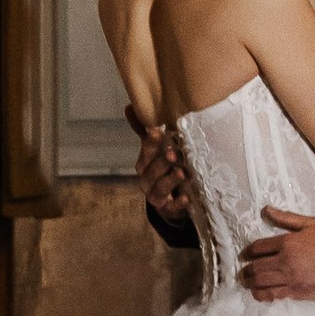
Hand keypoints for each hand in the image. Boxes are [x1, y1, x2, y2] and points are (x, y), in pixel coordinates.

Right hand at [130, 108, 190, 222]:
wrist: (169, 201)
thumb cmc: (163, 169)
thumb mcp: (155, 149)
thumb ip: (145, 130)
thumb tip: (129, 105)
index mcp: (144, 161)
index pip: (146, 149)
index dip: (151, 141)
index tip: (158, 130)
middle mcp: (146, 178)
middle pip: (152, 169)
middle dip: (162, 160)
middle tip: (174, 153)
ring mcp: (155, 195)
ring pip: (160, 187)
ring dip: (171, 179)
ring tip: (182, 172)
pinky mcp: (166, 210)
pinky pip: (170, 208)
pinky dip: (178, 203)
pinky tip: (186, 198)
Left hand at [241, 208, 314, 300]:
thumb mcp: (310, 223)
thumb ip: (286, 218)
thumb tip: (266, 210)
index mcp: (287, 242)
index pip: (259, 248)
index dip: (249, 251)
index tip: (246, 254)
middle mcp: (284, 261)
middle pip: (257, 267)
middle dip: (247, 270)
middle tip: (243, 271)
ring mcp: (289, 278)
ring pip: (261, 283)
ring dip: (250, 283)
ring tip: (247, 282)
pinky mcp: (295, 292)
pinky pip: (273, 295)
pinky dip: (262, 295)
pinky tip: (258, 293)